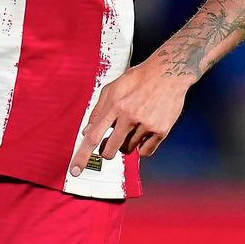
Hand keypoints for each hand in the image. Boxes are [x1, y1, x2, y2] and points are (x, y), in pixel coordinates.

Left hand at [68, 61, 191, 175]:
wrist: (169, 72)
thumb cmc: (138, 79)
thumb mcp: (113, 88)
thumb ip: (98, 111)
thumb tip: (87, 132)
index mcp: (115, 106)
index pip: (94, 136)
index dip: (82, 155)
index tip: (75, 171)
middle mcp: (129, 116)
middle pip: (110, 150)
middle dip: (107, 151)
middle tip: (111, 143)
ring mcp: (146, 124)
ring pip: (128, 150)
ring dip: (127, 143)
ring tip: (134, 125)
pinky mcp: (161, 130)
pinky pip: (146, 152)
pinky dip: (143, 146)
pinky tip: (145, 132)